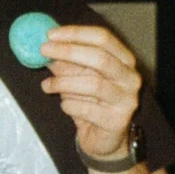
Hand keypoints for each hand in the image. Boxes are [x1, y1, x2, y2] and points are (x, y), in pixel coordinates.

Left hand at [39, 24, 140, 159]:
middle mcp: (130, 77)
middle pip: (100, 58)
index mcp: (124, 60)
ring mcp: (127, 100)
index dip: (76, 34)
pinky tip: (65, 106)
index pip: (103, 38)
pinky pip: (87, 109)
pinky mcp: (117, 121)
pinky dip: (69, 105)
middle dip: (68, 52)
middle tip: (44, 51)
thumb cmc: (90, 103)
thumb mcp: (76, 78)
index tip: (50, 35)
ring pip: (93, 84)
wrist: (103, 140)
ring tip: (47, 85)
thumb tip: (45, 46)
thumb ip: (64, 62)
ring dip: (64, 82)